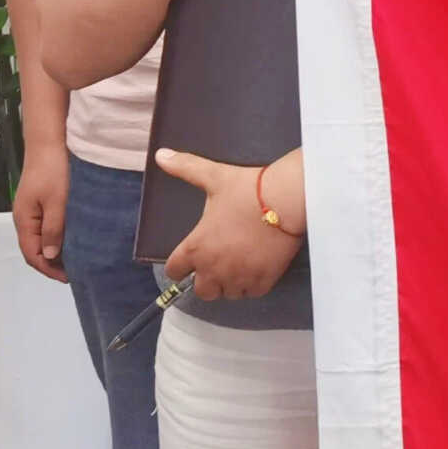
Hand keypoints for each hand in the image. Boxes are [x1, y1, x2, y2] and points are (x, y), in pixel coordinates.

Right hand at [12, 148, 68, 281]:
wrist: (50, 142)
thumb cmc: (54, 171)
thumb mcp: (56, 202)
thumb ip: (53, 229)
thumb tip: (50, 257)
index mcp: (24, 221)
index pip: (32, 254)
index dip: (48, 269)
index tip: (70, 278)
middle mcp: (25, 218)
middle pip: (35, 249)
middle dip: (53, 264)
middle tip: (78, 272)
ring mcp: (32, 210)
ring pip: (42, 238)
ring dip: (57, 250)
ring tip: (79, 259)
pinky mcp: (42, 202)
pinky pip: (48, 226)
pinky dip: (59, 237)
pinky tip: (76, 238)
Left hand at [155, 147, 301, 301]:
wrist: (287, 199)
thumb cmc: (248, 189)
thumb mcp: (214, 177)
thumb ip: (185, 168)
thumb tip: (160, 154)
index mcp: (196, 247)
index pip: (174, 271)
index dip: (181, 264)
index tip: (190, 258)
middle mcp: (214, 267)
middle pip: (202, 290)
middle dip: (207, 280)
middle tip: (218, 264)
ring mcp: (239, 276)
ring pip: (228, 294)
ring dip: (230, 284)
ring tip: (238, 267)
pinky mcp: (263, 279)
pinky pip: (251, 293)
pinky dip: (252, 286)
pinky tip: (256, 270)